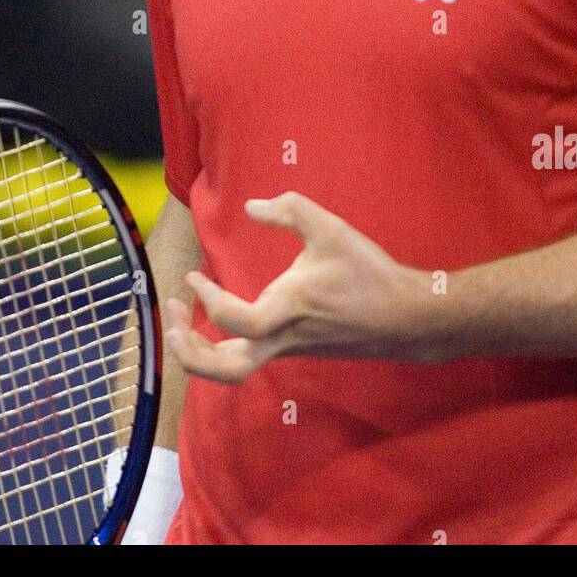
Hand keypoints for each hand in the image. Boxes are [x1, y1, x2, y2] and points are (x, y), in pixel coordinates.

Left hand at [164, 192, 432, 383]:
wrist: (405, 317)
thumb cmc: (368, 273)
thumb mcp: (330, 229)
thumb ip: (289, 209)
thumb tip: (251, 206)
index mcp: (287, 310)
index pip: (235, 321)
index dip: (209, 302)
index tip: (195, 278)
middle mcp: (282, 338)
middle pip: (225, 371)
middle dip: (190, 352)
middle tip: (172, 320)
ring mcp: (288, 349)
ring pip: (233, 370)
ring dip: (202, 352)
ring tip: (184, 321)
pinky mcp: (295, 348)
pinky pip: (249, 357)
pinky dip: (223, 344)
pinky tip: (224, 316)